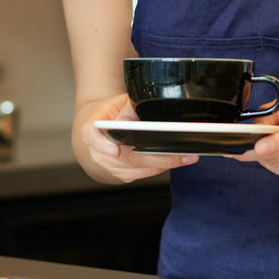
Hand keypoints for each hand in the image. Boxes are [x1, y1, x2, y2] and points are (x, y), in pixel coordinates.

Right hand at [81, 93, 196, 182]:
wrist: (100, 130)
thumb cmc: (110, 114)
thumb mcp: (118, 103)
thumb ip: (127, 108)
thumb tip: (132, 119)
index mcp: (92, 130)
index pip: (93, 138)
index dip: (104, 146)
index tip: (115, 151)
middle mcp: (99, 153)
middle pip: (128, 159)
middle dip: (158, 158)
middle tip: (182, 154)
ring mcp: (111, 167)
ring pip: (140, 169)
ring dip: (164, 164)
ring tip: (186, 156)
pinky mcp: (123, 175)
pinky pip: (144, 174)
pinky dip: (160, 167)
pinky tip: (173, 159)